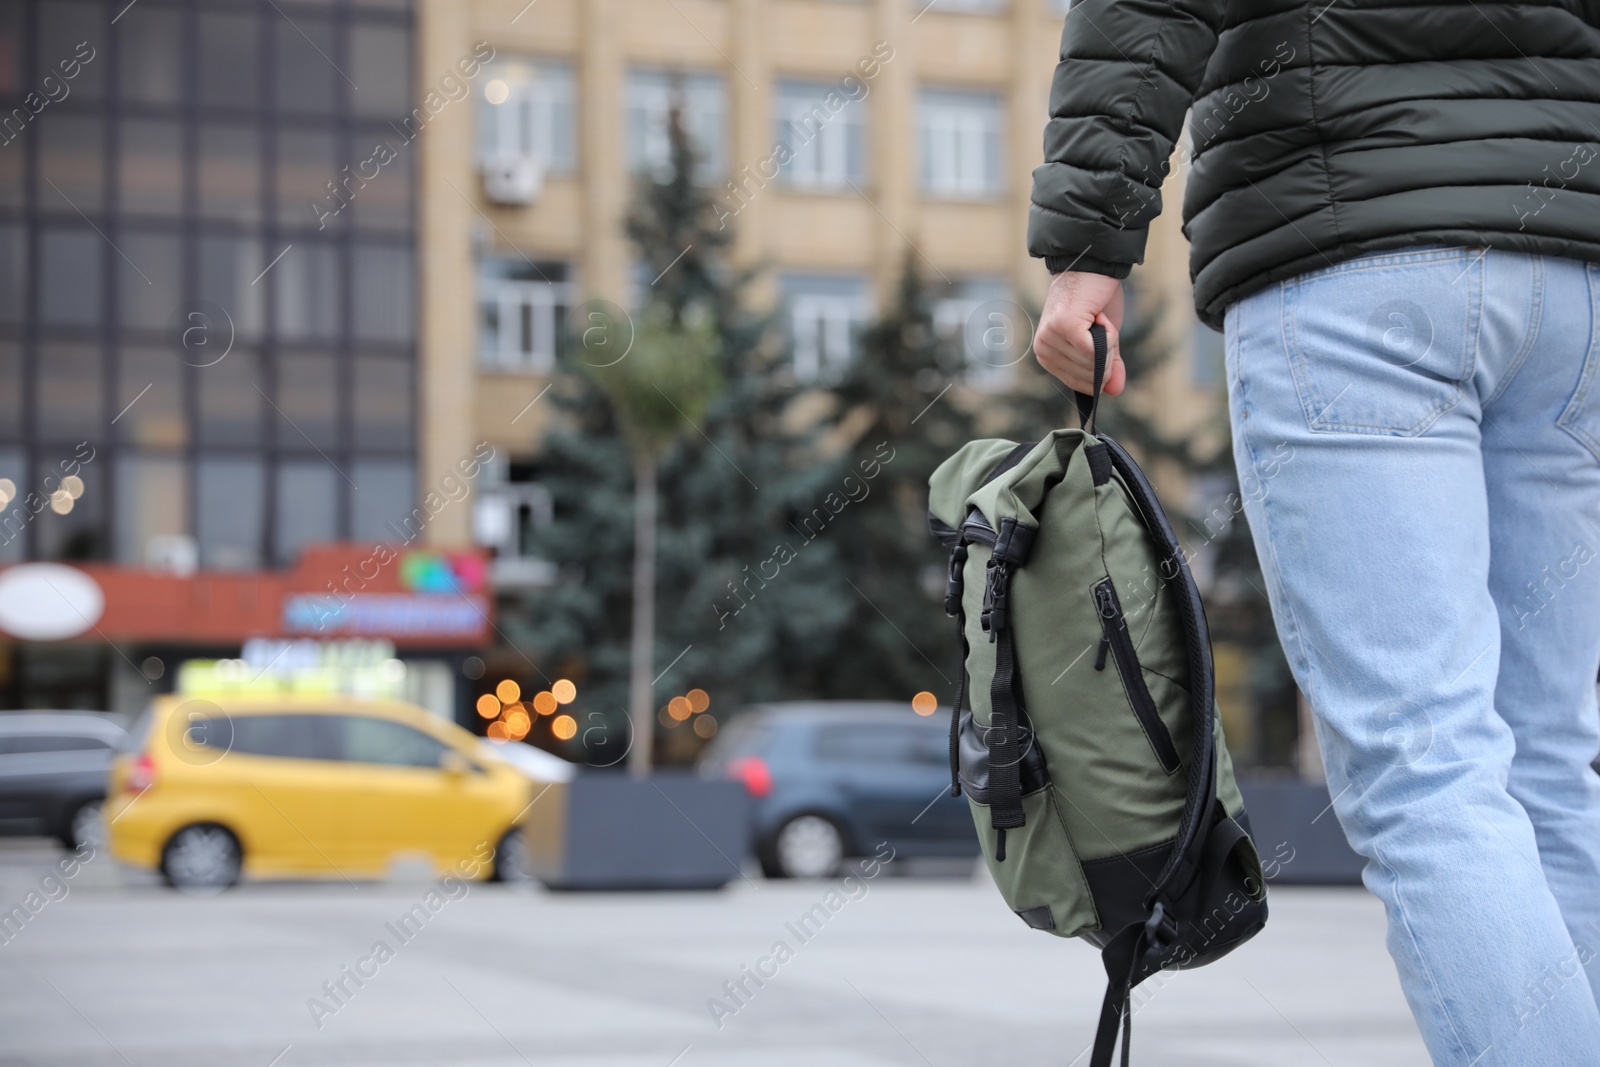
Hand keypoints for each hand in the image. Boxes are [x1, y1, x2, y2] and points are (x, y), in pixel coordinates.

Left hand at [1033, 271, 1125, 395]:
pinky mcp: (1065, 327)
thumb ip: (1107, 365)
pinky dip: (1108, 335)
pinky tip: (1099, 316)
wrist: (1092, 266)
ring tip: (1098, 317)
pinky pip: (1096, 350)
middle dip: (1107, 355)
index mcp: (1047, 356)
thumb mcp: (1104, 339)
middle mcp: (1044, 349)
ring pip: (1093, 363)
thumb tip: (1115, 390)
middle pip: (1088, 376)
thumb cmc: (1095, 301)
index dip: (1101, 372)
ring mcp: (1051, 338)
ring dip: (1108, 340)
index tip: (1103, 343)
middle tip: (1100, 325)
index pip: (1078, 384)